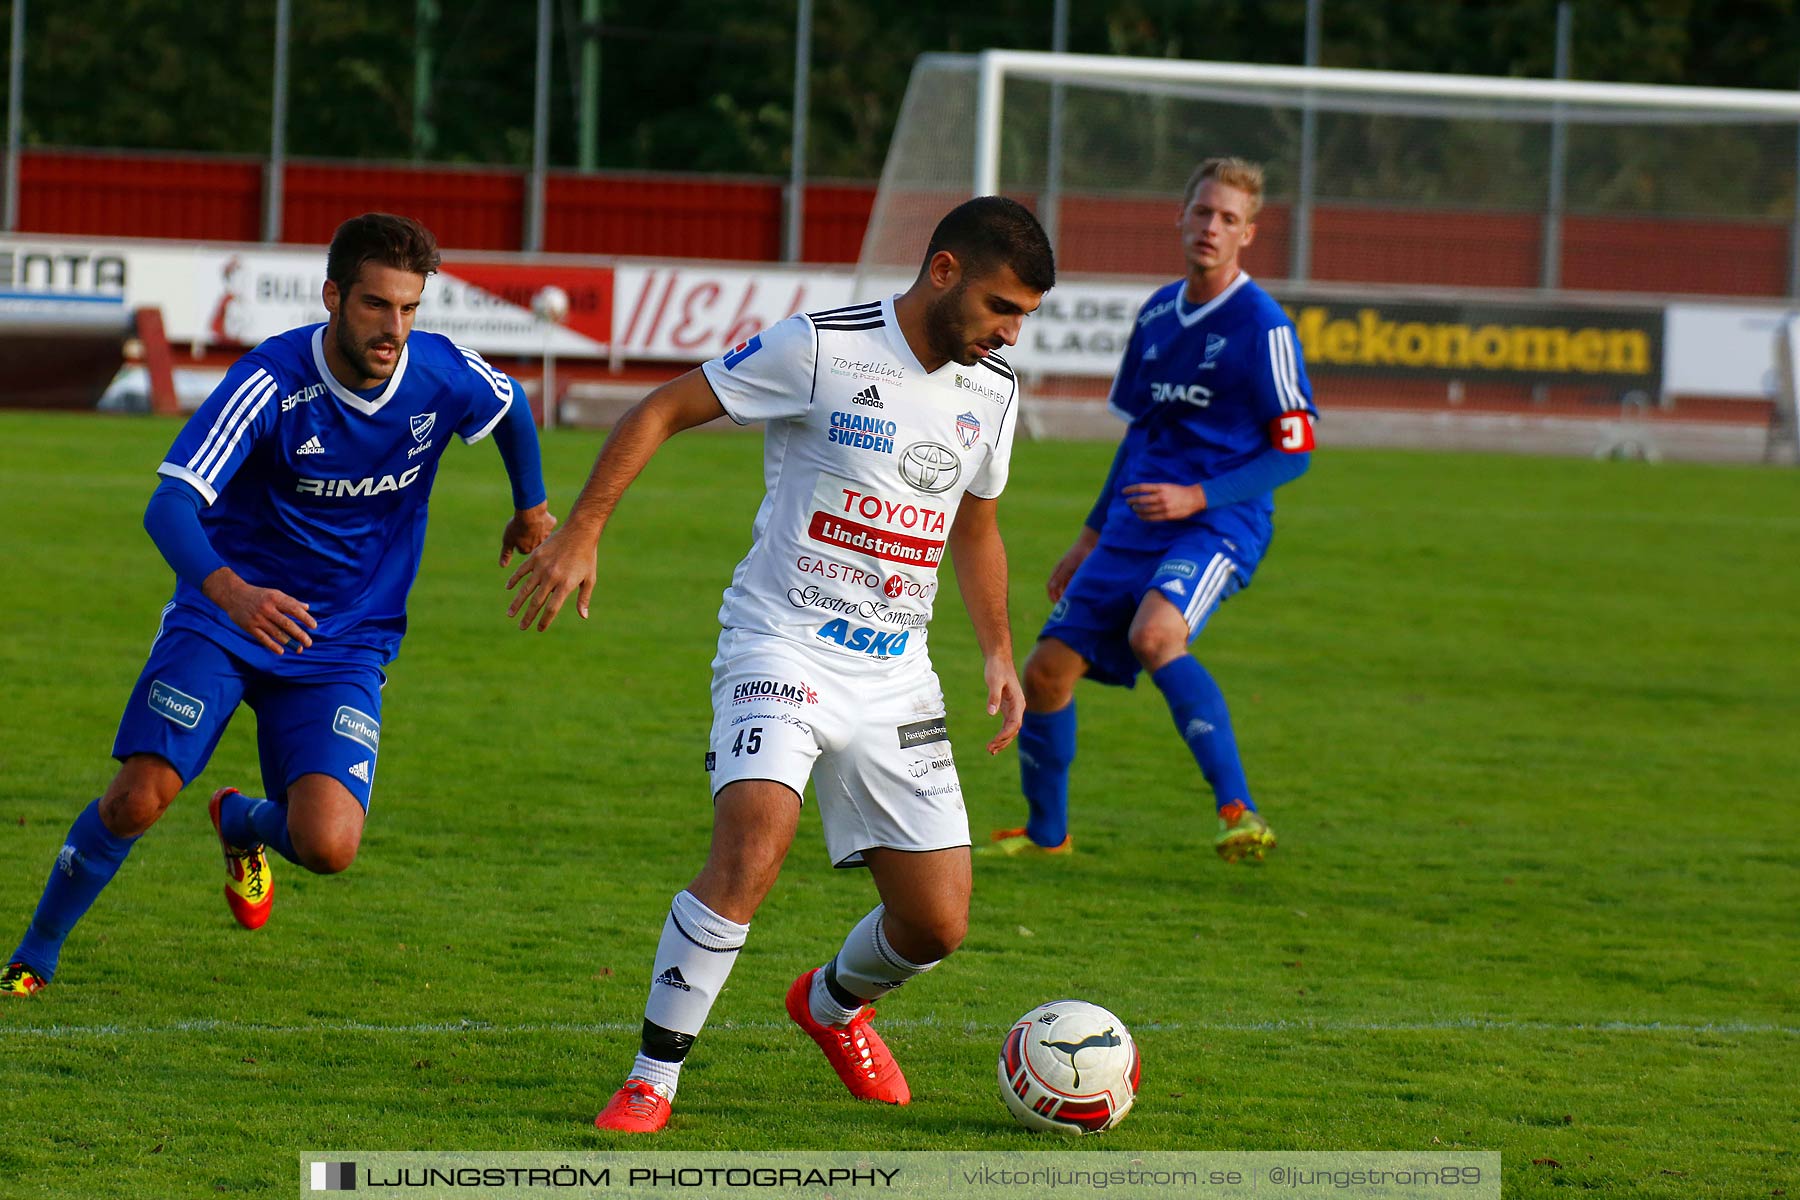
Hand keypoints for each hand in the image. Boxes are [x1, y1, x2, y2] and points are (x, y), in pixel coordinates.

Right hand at [202, 569, 316, 654]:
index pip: (294, 609)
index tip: (314, 626)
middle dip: (299, 634)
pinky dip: (272, 645)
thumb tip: (307, 608)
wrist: (234, 595)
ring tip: (299, 649)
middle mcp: (267, 609)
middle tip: (309, 643)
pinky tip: (281, 651)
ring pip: (276, 633)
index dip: (305, 618)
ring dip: (289, 642)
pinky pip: (263, 638)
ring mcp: (258, 619)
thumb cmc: (259, 595)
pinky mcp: (249, 627)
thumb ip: (291, 601)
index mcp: (275, 598)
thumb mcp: (275, 593)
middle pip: (287, 624)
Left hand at [499, 502, 557, 566]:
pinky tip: (540, 515)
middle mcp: (539, 545)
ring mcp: (547, 534)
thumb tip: (502, 565)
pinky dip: (545, 520)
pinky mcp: (551, 524)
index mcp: (528, 550)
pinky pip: (549, 523)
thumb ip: (506, 554)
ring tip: (531, 521)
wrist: (530, 514)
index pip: (523, 549)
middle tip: (523, 527)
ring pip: (543, 533)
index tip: (517, 534)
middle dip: (530, 536)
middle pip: (534, 542)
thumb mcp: (507, 541)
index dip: (519, 541)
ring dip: (538, 529)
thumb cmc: (517, 527)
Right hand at [505, 524, 597, 630]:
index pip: (552, 608)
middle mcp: (552, 577)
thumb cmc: (587, 557)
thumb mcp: (590, 578)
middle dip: (528, 617)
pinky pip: (521, 571)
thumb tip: (583, 616)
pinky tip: (508, 589)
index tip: (539, 629)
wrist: (579, 531)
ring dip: (517, 603)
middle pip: (537, 602)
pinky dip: (514, 580)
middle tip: (521, 627)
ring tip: (510, 614)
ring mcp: (542, 567)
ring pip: (526, 589)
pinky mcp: (535, 556)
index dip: (545, 620)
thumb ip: (584, 598)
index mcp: (566, 584)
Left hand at [982, 654, 1024, 754]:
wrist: (999, 659)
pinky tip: (994, 742)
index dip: (1004, 735)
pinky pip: (1007, 725)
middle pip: (1014, 730)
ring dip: (1002, 741)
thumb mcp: (993, 681)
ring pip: (1011, 729)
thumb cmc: (997, 668)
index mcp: (1018, 702)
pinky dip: (1001, 734)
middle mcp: (1019, 707)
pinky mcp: (1008, 707)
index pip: (1014, 724)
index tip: (994, 742)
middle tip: (990, 750)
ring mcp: (1014, 707)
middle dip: (1003, 741)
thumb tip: (992, 713)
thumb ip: (993, 697)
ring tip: (991, 750)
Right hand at [1046, 528, 1099, 602]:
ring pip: (1066, 587)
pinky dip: (1074, 589)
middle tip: (1064, 605)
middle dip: (1059, 596)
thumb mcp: (1067, 566)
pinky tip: (1079, 594)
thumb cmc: (1077, 554)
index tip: (1056, 603)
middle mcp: (1063, 572)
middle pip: (1058, 588)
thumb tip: (1051, 588)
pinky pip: (1074, 584)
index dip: (1051, 595)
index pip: (1050, 586)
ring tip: (1072, 601)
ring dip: (1067, 594)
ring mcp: (1071, 573)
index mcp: (1057, 570)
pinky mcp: (1079, 573)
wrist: (1089, 544)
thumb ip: (1060, 577)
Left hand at [1123, 481, 1205, 521]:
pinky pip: (1151, 518)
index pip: (1142, 487)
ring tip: (1134, 509)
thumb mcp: (1167, 486)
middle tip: (1127, 502)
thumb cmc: (1179, 491)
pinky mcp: (1167, 515)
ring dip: (1137, 510)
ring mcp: (1164, 507)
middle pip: (1141, 499)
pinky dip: (1143, 517)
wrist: (1194, 498)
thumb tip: (1140, 493)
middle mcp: (1162, 496)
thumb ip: (1155, 489)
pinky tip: (1140, 516)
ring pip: (1145, 510)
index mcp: (1161, 487)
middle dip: (1132, 501)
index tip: (1123, 491)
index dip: (1131, 489)